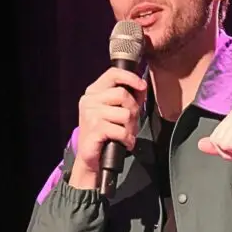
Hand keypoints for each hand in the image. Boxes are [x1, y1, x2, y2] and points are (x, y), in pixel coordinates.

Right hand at [70, 68, 146, 186]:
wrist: (91, 158)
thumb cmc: (105, 133)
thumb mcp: (115, 111)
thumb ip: (128, 97)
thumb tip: (142, 86)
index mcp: (93, 92)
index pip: (113, 74)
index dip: (130, 77)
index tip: (142, 86)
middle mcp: (89, 100)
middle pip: (123, 94)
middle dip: (134, 110)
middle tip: (131, 123)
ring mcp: (90, 114)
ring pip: (125, 114)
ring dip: (131, 127)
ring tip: (125, 134)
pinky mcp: (94, 130)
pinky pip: (121, 131)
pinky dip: (127, 139)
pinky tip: (124, 143)